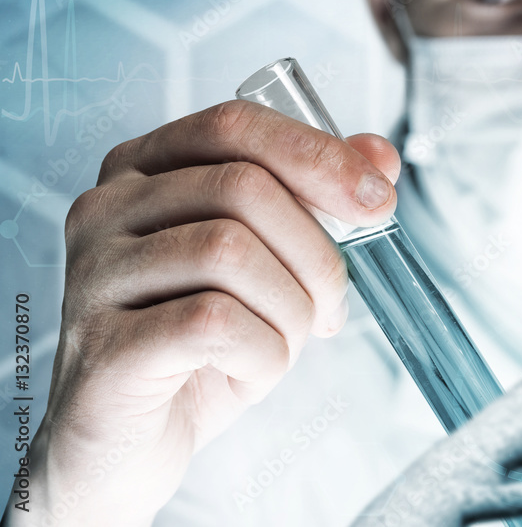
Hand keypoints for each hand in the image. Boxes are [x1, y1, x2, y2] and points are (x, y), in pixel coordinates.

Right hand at [9, 101, 398, 525]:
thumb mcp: (269, 264)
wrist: (130, 444)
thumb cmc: (200, 345)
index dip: (318, 156)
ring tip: (281, 343)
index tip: (378, 201)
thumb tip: (380, 155)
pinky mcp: (103, 346)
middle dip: (317, 253)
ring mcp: (94, 275)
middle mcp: (106, 209)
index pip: (236, 125)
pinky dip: (262, 354)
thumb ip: (316, 200)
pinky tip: (248, 371)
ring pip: (231, 251)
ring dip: (291, 310)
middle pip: (245, 187)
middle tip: (330, 307)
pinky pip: (213, 323)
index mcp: (144, 170)